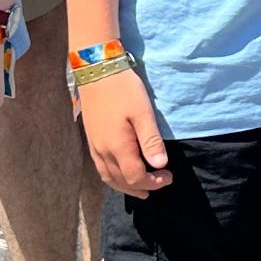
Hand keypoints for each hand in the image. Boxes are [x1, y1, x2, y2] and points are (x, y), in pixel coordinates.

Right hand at [78, 70, 171, 196]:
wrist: (96, 72)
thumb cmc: (123, 90)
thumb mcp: (143, 113)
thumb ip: (151, 141)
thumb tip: (160, 166)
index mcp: (117, 147)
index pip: (135, 177)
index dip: (153, 182)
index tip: (169, 176)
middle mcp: (102, 152)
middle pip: (121, 181)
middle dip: (142, 187)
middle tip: (160, 183)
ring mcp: (94, 147)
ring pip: (108, 177)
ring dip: (125, 186)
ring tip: (142, 188)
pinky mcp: (91, 141)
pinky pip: (101, 168)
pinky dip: (113, 177)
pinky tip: (121, 173)